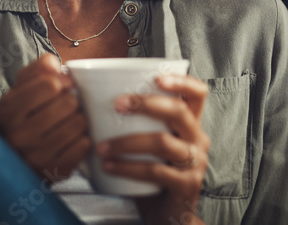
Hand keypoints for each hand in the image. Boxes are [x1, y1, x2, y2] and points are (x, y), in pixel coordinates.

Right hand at [0, 53, 90, 180]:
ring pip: (78, 124)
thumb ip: (37, 69)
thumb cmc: (23, 116)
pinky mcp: (54, 171)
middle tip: (66, 105)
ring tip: (70, 119)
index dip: (62, 81)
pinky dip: (83, 138)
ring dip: (79, 118)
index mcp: (7, 110)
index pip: (49, 85)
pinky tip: (72, 137)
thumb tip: (54, 64)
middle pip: (67, 103)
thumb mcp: (22, 89)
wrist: (16, 158)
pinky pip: (83, 146)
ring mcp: (36, 156)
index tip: (63, 85)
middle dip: (71, 100)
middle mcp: (18, 135)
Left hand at [97, 74, 209, 224]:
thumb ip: (134, 123)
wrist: (168, 215)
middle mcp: (197, 139)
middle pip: (179, 111)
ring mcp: (195, 162)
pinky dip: (128, 167)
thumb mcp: (149, 144)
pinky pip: (155, 171)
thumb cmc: (153, 174)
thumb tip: (90, 100)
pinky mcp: (186, 184)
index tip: (156, 77)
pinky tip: (109, 166)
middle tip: (118, 104)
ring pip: (162, 141)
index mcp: (190, 124)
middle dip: (146, 103)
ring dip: (127, 141)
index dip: (181, 81)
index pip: (197, 93)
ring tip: (102, 146)